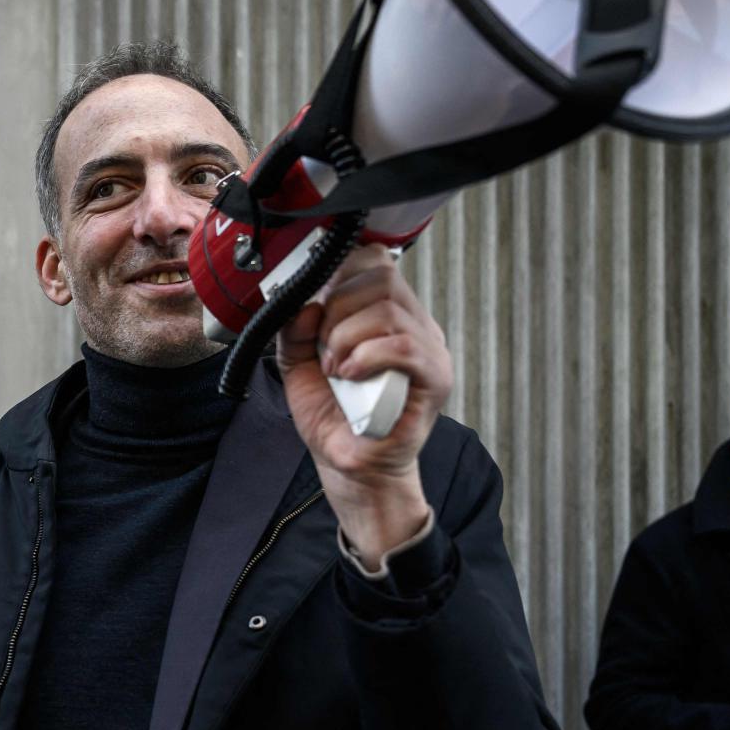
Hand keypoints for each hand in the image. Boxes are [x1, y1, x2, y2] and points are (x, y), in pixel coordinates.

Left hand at [273, 244, 452, 565]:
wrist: (351, 467)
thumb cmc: (334, 417)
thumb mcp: (299, 363)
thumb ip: (294, 329)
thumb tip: (305, 303)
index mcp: (387, 314)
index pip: (375, 262)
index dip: (342, 275)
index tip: (317, 307)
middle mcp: (415, 324)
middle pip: (382, 278)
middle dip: (338, 310)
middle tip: (325, 349)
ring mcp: (429, 349)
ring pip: (389, 310)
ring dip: (348, 337)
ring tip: (337, 369)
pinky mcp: (435, 378)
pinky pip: (405, 346)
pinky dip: (368, 356)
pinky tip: (351, 374)